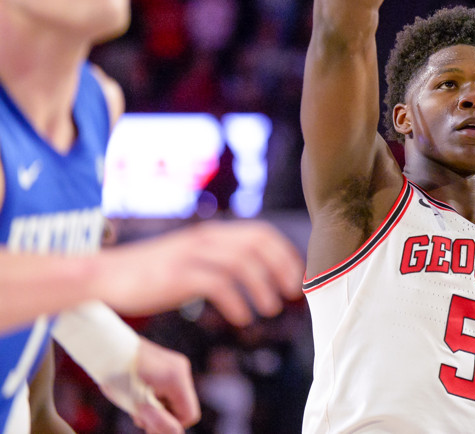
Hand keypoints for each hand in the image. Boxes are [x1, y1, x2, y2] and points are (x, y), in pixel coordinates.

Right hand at [95, 220, 303, 326]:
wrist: (103, 277)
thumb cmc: (148, 274)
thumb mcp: (188, 259)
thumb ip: (216, 260)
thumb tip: (250, 272)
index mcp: (210, 233)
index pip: (260, 232)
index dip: (283, 252)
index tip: (295, 275)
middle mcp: (204, 239)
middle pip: (257, 244)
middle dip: (281, 267)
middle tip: (292, 293)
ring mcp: (190, 255)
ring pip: (242, 263)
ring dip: (262, 287)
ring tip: (270, 309)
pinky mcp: (177, 275)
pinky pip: (219, 285)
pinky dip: (237, 302)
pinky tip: (243, 318)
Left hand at [100, 338, 198, 433]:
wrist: (107, 349)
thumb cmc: (119, 377)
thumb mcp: (138, 405)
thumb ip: (160, 422)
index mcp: (177, 379)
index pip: (189, 415)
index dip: (171, 425)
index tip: (149, 424)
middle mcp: (182, 369)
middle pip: (183, 407)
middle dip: (163, 416)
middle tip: (138, 415)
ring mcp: (176, 365)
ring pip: (175, 399)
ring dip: (158, 407)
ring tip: (136, 404)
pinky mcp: (169, 364)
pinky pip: (170, 389)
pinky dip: (157, 397)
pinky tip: (140, 394)